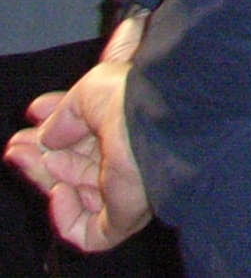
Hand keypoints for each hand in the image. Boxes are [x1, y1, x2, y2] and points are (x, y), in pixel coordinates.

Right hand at [6, 17, 151, 252]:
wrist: (161, 121)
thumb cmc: (131, 97)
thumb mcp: (90, 90)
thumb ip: (66, 113)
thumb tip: (48, 134)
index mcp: (133, 121)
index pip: (92, 129)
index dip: (60, 122)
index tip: (35, 111)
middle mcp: (133, 155)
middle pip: (81, 162)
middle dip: (46, 151)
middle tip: (17, 143)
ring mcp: (130, 189)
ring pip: (79, 192)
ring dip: (46, 175)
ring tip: (19, 154)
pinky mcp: (125, 218)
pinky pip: (91, 232)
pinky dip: (67, 216)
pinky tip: (59, 190)